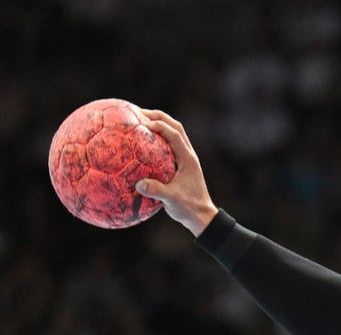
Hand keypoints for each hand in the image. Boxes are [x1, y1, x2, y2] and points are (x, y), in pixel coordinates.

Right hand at [136, 109, 218, 236]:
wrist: (202, 216)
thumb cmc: (189, 208)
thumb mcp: (172, 200)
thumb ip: (156, 191)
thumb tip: (138, 184)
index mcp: (188, 159)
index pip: (175, 134)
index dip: (159, 125)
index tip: (142, 122)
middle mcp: (188, 155)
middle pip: (175, 127)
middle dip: (158, 116)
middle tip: (138, 112)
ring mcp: (185, 159)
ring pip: (174, 134)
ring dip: (159, 124)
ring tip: (139, 121)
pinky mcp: (181, 165)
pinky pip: (169, 146)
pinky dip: (157, 139)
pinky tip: (142, 143)